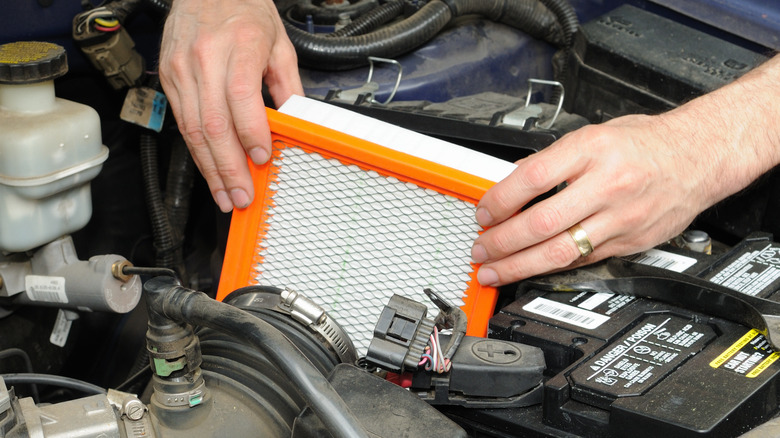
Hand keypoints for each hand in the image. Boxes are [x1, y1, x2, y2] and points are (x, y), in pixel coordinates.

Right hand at [159, 0, 302, 211]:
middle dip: (229, 167)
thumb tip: (296, 123)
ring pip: (193, 129)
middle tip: (242, 196)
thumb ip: (289, 85)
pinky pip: (182, 122)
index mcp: (240, 44)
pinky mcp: (168, 77)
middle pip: (213, 122)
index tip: (262, 158)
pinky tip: (211, 171)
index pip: (241, 96)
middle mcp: (205, 57)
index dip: (250, 132)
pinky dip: (198, 152)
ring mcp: (181, 68)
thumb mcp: (279, 42)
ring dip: (211, 169)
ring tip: (226, 195)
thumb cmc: (244, 9)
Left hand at [471, 54, 779, 286]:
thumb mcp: (595, 134)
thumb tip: (511, 183)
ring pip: (560, 251)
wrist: (700, 156)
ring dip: (519, 265)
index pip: (532, 178)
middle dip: (502, 241)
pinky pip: (582, 260)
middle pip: (541, 222)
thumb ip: (554, 159)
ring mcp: (620, 217)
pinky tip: (530, 269)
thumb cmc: (647, 143)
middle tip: (481, 249)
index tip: (483, 212)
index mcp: (593, 148)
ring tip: (494, 270)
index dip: (499, 200)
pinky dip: (551, 267)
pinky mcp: (629, 241)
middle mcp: (607, 184)